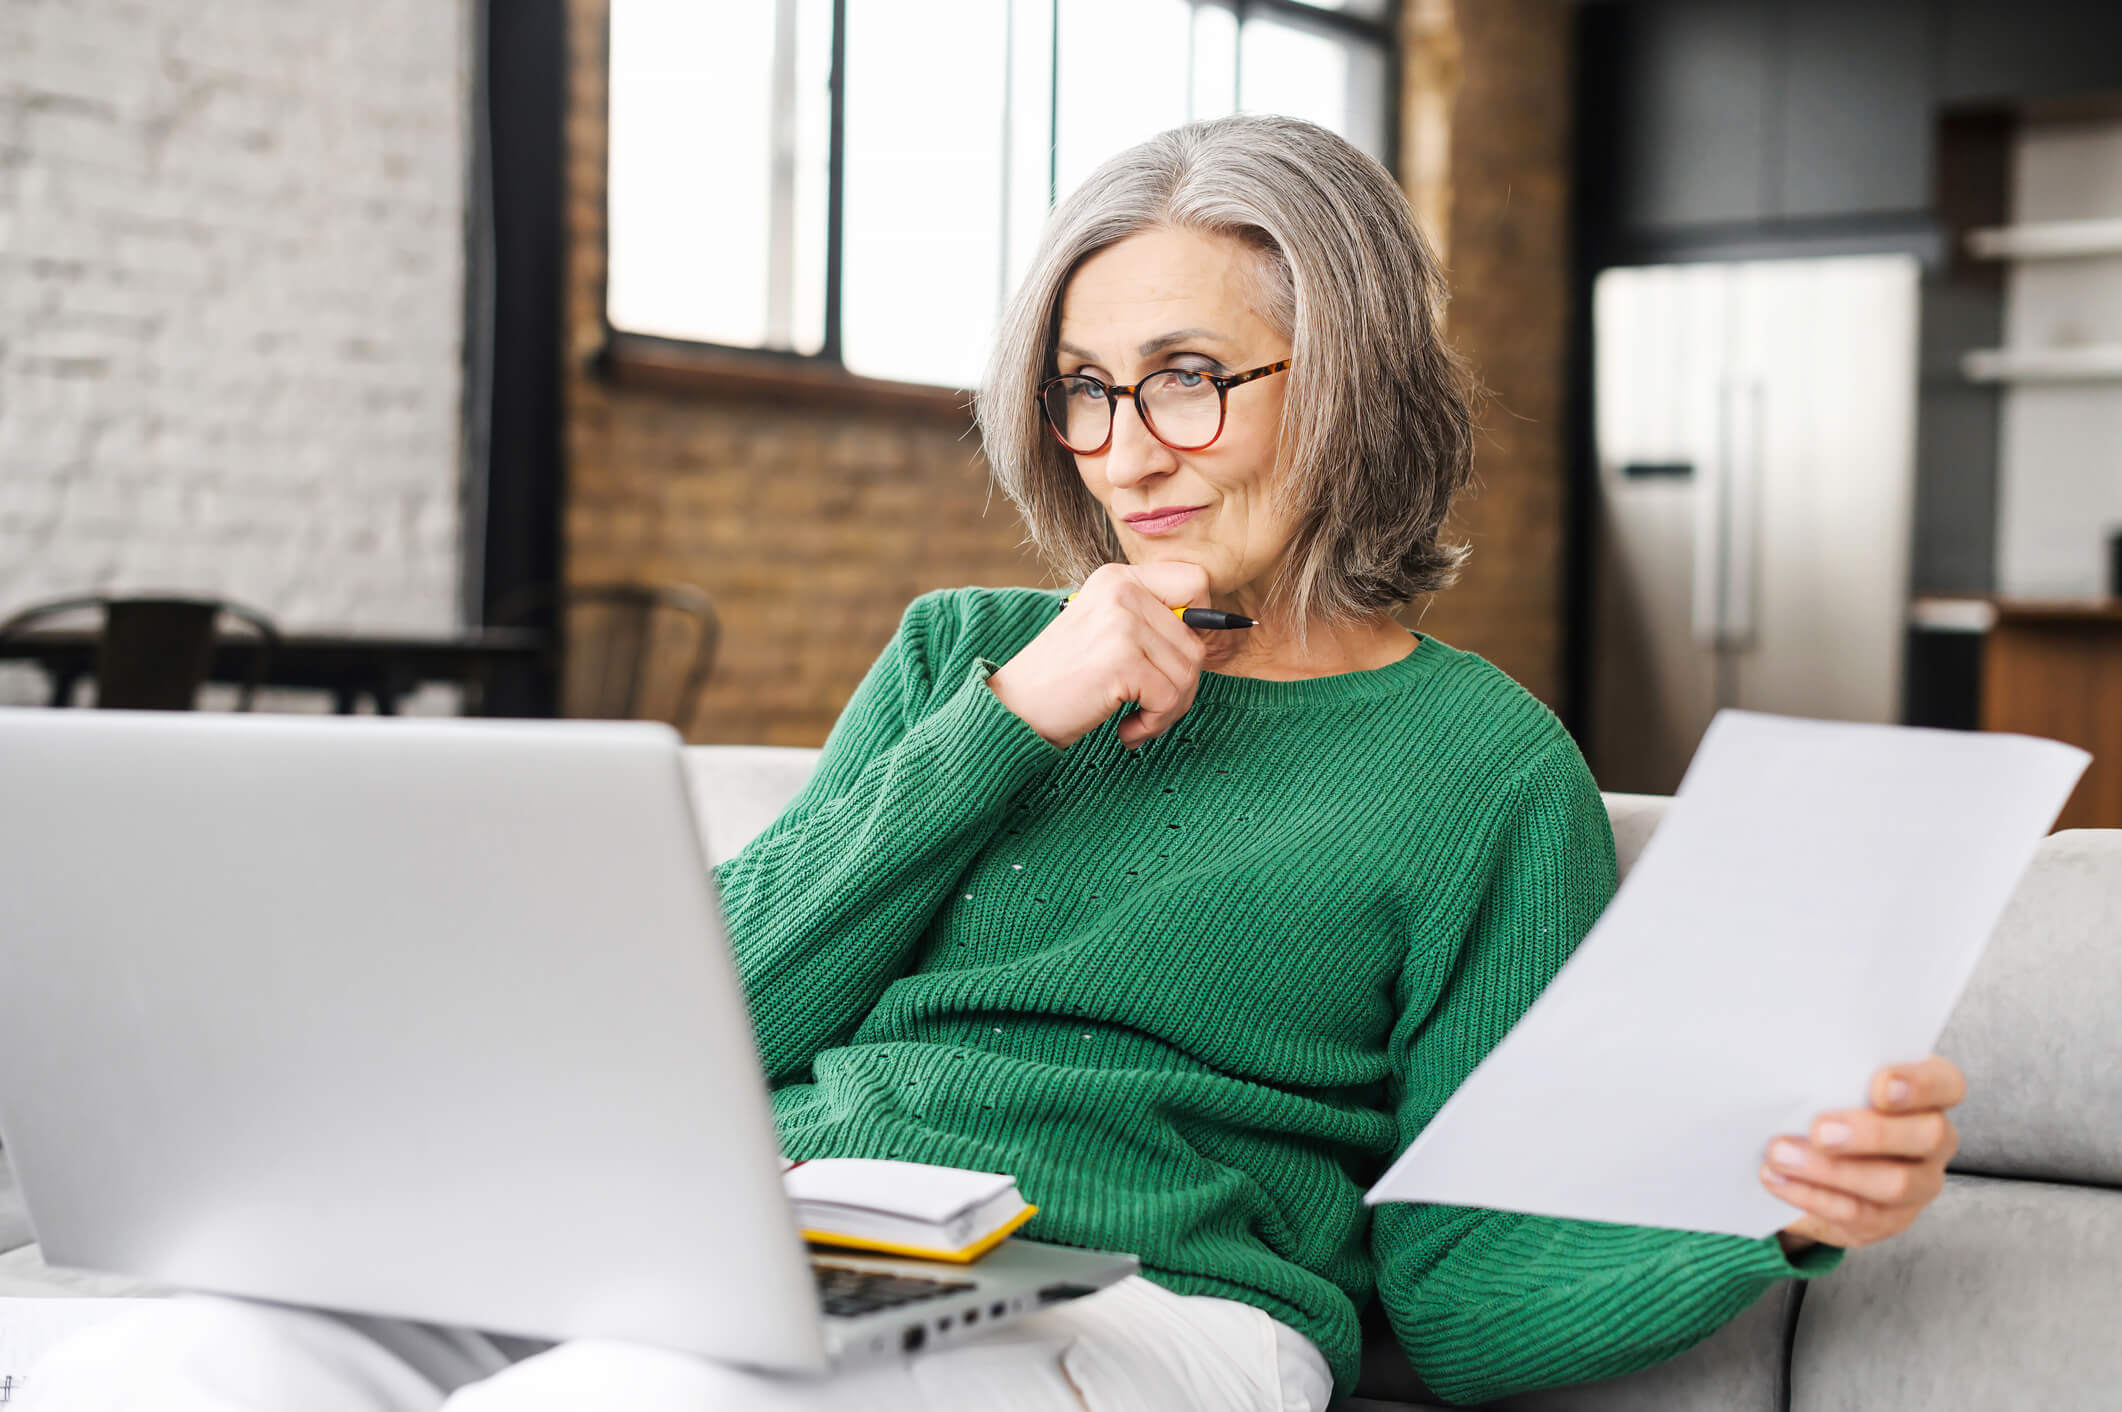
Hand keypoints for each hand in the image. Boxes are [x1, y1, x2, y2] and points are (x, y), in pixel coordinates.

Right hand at [986, 561, 1226, 750]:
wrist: (1012, 710)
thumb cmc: (1063, 681)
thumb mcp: (1106, 632)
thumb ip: (1151, 622)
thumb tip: (1222, 627)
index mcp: (1118, 577)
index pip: (1196, 581)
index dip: (1200, 623)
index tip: (1175, 659)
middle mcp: (1121, 589)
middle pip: (1197, 641)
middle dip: (1182, 686)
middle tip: (1150, 708)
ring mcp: (1121, 622)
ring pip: (1189, 673)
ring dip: (1168, 710)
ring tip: (1136, 721)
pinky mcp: (1121, 659)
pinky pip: (1170, 697)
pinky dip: (1154, 724)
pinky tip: (1127, 730)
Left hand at [1760, 1055, 1964, 1254]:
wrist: (1814, 1165)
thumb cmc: (1828, 1104)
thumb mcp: (1833, 1082)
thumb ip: (1830, 1071)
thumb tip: (1790, 1055)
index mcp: (1928, 1095)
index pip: (1946, 1084)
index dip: (1921, 1085)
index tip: (1879, 1086)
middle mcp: (1935, 1140)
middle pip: (1929, 1136)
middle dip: (1873, 1133)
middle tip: (1819, 1129)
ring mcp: (1919, 1184)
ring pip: (1894, 1183)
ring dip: (1831, 1170)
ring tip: (1780, 1154)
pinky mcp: (1888, 1218)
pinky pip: (1857, 1212)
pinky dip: (1812, 1194)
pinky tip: (1777, 1179)